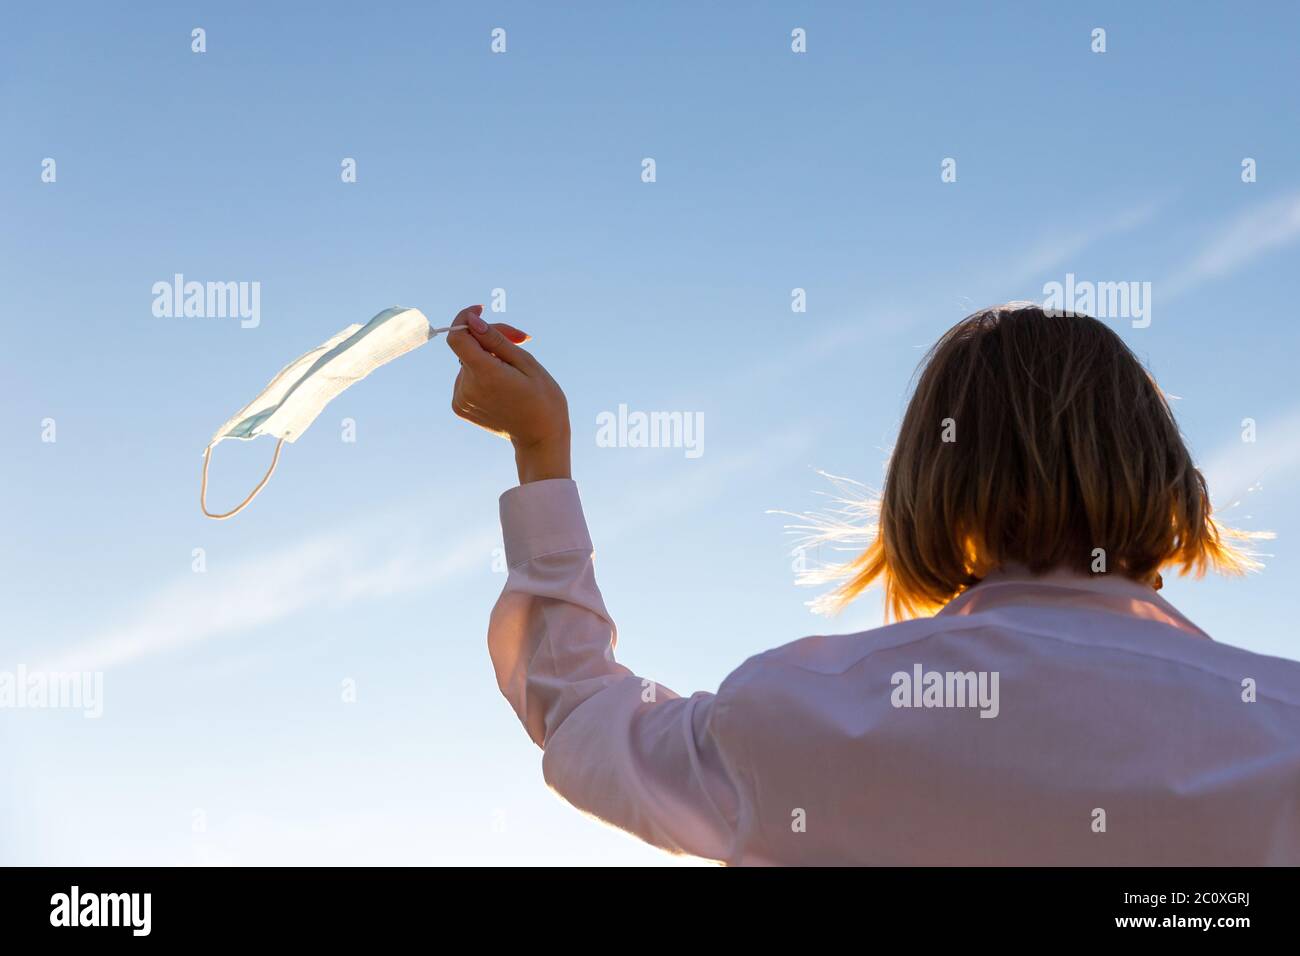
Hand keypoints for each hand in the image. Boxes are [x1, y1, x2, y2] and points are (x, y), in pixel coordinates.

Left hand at [446, 305, 571, 483]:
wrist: (540, 438)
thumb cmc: (542, 398)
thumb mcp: (527, 363)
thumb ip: (496, 340)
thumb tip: (472, 321)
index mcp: (485, 374)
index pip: (458, 337)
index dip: (465, 319)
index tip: (481, 310)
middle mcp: (467, 387)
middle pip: (468, 346)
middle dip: (490, 338)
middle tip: (521, 339)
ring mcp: (461, 399)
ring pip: (467, 361)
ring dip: (487, 356)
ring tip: (515, 367)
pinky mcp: (460, 407)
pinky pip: (466, 378)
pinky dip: (482, 373)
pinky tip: (503, 382)